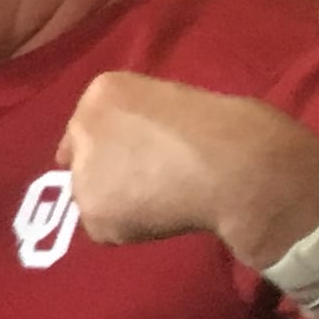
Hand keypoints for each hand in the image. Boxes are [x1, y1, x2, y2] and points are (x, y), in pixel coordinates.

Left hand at [58, 71, 318, 265]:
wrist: (236, 165)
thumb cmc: (224, 127)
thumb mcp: (172, 101)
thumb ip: (137, 121)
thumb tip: (121, 153)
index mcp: (105, 89)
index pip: (90, 123)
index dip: (114, 144)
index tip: (140, 155)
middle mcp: (82, 124)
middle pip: (82, 160)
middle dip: (110, 172)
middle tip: (155, 180)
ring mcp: (83, 169)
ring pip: (91, 196)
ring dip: (118, 202)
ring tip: (164, 196)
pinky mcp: (93, 211)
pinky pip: (104, 228)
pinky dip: (128, 229)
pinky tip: (162, 214)